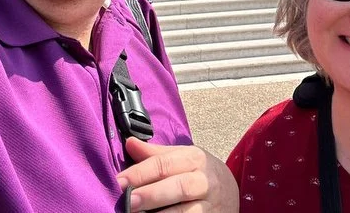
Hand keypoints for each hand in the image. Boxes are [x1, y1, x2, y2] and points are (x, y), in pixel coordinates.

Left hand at [117, 137, 237, 211]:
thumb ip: (155, 154)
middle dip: (152, 195)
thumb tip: (129, 144)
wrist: (231, 190)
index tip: (119, 182)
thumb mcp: (181, 157)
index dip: (140, 173)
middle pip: (179, 187)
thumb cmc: (197, 172)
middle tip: (128, 202)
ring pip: (187, 212)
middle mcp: (205, 181)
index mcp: (194, 159)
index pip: (165, 164)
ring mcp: (210, 205)